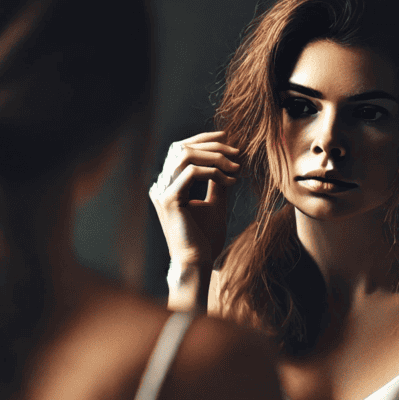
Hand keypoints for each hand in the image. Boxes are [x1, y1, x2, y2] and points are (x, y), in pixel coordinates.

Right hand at [148, 131, 239, 268]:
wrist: (197, 262)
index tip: (228, 137)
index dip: (203, 139)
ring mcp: (162, 191)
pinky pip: (191, 173)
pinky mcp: (169, 200)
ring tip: (235, 167)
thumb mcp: (215, 203)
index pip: (181, 149)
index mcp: (169, 184)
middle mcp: (161, 184)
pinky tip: (229, 181)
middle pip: (182, 147)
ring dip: (214, 157)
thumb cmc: (205, 238)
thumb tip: (230, 159)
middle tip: (237, 153)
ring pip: (185, 155)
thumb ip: (217, 181)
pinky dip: (213, 172)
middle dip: (212, 146)